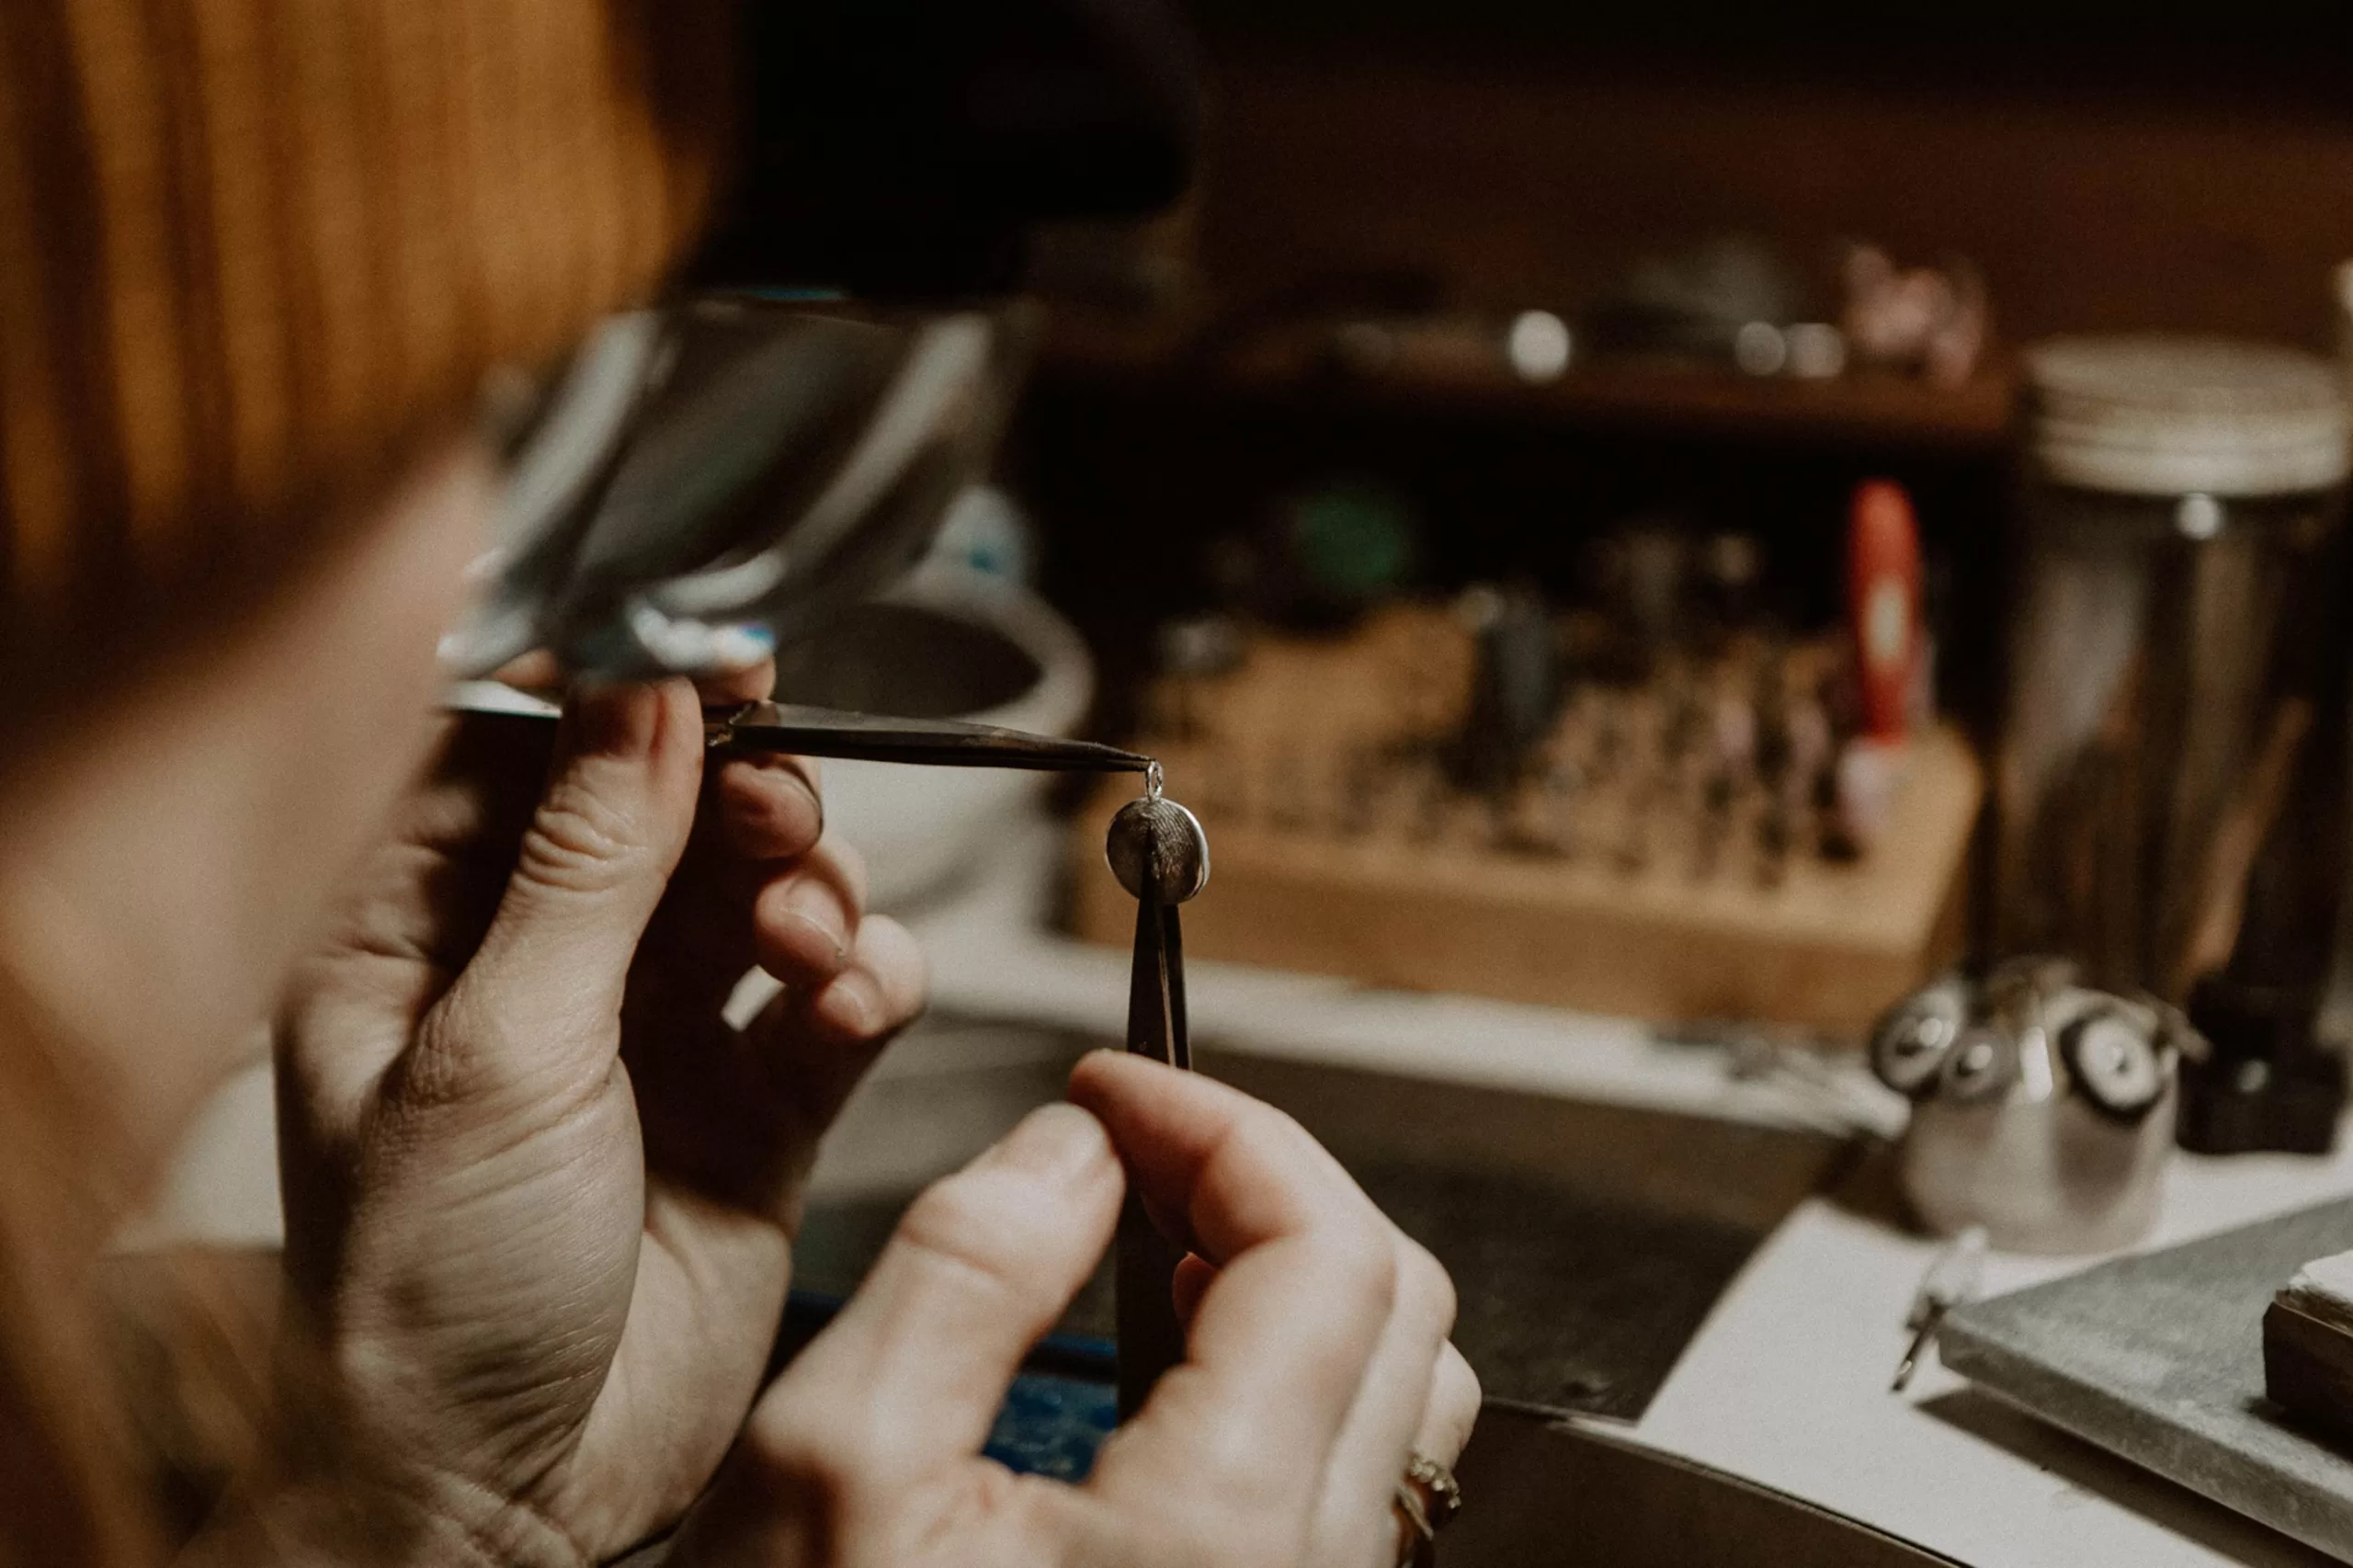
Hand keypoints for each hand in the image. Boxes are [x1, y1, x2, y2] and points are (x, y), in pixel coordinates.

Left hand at [258, 678, 925, 1564]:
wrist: (507, 1501)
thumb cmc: (426, 1301)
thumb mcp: (496, 1053)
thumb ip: (586, 866)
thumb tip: (640, 696)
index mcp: (423, 931)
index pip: (525, 749)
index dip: (622, 688)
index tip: (718, 648)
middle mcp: (547, 967)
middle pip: (673, 806)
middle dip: (742, 792)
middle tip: (778, 809)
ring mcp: (659, 1037)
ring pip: (767, 890)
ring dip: (813, 889)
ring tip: (808, 941)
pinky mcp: (758, 1110)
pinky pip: (838, 1000)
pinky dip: (865, 983)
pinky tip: (846, 1006)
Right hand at [667, 1051, 1481, 1567]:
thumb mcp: (831, 1470)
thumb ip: (968, 1270)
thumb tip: (1074, 1145)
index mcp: (1215, 1543)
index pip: (1326, 1248)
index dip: (1224, 1123)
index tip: (1120, 1086)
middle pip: (1396, 1308)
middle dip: (1268, 1183)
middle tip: (1138, 1145)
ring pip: (1395, 1398)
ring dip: (1289, 1276)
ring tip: (1155, 1238)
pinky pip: (1343, 1480)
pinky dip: (1280, 1374)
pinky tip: (1166, 1364)